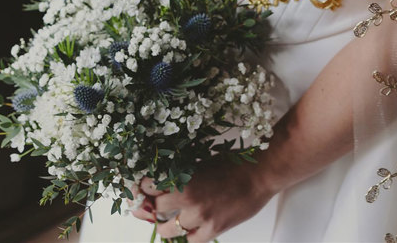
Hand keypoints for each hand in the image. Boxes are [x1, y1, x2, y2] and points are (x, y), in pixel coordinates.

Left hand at [132, 157, 273, 242]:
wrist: (259, 173)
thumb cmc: (233, 163)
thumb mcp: (201, 162)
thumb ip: (181, 171)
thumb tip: (162, 178)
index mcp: (183, 174)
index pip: (149, 186)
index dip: (140, 189)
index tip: (137, 191)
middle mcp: (187, 196)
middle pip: (154, 210)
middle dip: (148, 210)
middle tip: (145, 210)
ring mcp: (199, 215)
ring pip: (168, 230)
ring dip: (164, 227)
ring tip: (164, 224)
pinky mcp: (213, 229)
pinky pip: (190, 241)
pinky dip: (187, 237)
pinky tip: (188, 231)